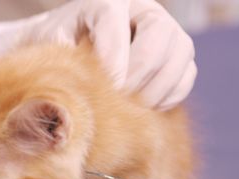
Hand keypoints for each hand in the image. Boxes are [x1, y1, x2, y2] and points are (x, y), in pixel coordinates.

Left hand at [20, 0, 195, 110]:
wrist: (72, 47)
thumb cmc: (59, 46)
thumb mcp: (51, 46)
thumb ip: (62, 57)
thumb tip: (81, 90)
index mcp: (107, 1)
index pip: (115, 19)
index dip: (113, 57)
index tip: (106, 88)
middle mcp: (142, 9)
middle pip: (159, 32)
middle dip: (139, 73)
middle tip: (119, 99)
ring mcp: (167, 30)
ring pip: (180, 52)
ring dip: (157, 88)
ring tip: (130, 108)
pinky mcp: (178, 55)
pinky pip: (187, 75)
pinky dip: (169, 96)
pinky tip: (144, 109)